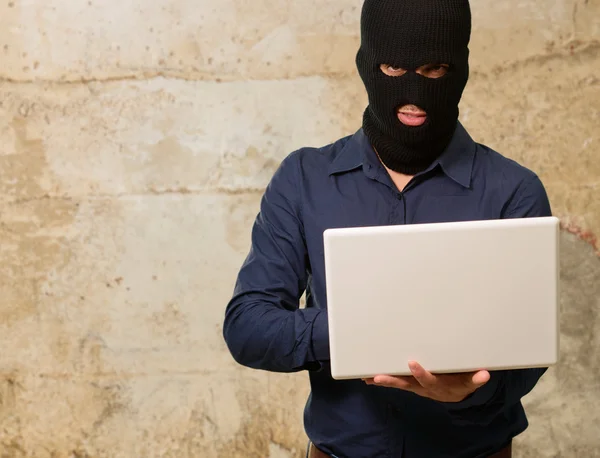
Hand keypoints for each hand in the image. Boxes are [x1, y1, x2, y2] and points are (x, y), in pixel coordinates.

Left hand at [363, 361, 489, 402]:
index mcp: (438, 384)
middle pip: (406, 384)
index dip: (420, 373)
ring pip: (397, 383)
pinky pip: (395, 382)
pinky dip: (381, 381)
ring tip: (366, 378)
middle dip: (392, 380)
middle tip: (377, 378)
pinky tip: (368, 378)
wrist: (455, 394)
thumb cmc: (462, 382)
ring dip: (382, 381)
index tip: (412, 363)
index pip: (427, 379)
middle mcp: (423, 386)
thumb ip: (476, 379)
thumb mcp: (471, 382)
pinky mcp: (409, 383)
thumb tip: (484, 374)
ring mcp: (415, 386)